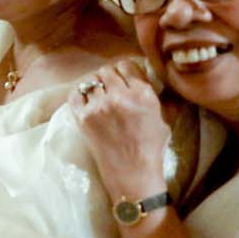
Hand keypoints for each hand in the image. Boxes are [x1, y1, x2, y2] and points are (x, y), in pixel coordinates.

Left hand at [69, 59, 170, 198]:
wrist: (132, 172)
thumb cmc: (151, 147)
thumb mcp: (164, 118)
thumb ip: (156, 96)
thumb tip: (152, 78)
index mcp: (143, 94)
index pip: (127, 65)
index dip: (123, 70)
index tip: (122, 77)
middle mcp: (120, 96)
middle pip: (106, 71)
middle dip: (108, 77)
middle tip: (109, 88)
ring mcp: (99, 106)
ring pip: (91, 82)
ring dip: (94, 87)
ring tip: (98, 96)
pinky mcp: (83, 117)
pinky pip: (74, 95)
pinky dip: (78, 95)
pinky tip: (84, 101)